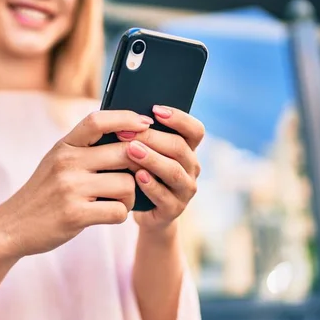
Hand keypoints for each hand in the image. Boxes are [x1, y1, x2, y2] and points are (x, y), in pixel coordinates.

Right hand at [0, 110, 152, 257]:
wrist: (12, 226)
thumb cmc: (44, 193)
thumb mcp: (56, 162)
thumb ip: (84, 148)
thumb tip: (130, 135)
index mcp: (64, 146)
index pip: (98, 120)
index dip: (126, 118)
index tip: (145, 123)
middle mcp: (67, 162)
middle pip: (125, 152)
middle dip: (139, 165)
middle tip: (138, 175)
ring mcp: (70, 189)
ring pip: (127, 184)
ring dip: (131, 196)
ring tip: (118, 201)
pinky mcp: (75, 215)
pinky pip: (118, 211)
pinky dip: (120, 215)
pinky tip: (108, 215)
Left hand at [116, 105, 204, 233]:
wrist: (139, 209)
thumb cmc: (138, 172)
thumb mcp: (143, 152)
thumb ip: (142, 137)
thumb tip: (125, 116)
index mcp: (187, 150)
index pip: (195, 130)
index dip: (179, 118)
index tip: (155, 110)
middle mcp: (191, 168)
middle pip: (179, 148)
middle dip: (152, 137)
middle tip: (128, 131)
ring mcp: (185, 190)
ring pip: (174, 171)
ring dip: (152, 159)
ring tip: (131, 150)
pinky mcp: (173, 209)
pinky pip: (165, 196)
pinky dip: (151, 185)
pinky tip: (137, 176)